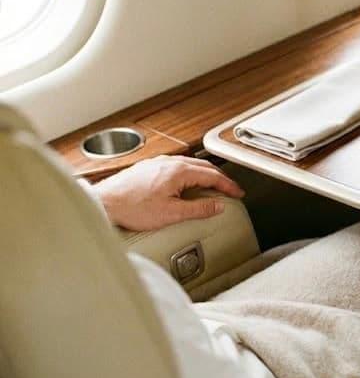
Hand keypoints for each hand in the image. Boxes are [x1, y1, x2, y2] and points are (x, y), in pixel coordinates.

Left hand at [92, 155, 244, 230]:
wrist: (103, 202)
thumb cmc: (131, 208)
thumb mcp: (171, 214)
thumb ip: (198, 209)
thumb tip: (217, 206)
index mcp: (179, 171)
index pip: (213, 176)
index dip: (229, 185)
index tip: (237, 193)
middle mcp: (170, 163)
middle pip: (204, 168)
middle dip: (220, 179)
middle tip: (229, 191)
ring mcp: (158, 163)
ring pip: (190, 165)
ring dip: (205, 175)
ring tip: (212, 188)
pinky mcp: (149, 168)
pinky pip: (177, 167)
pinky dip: (190, 174)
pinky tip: (187, 184)